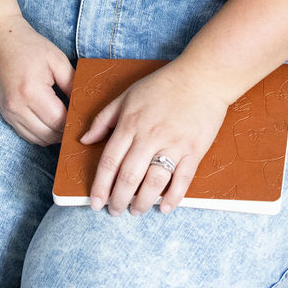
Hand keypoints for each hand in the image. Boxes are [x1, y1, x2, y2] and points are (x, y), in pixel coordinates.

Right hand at [0, 13, 74, 145]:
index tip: (85, 117)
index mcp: (31, 91)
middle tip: (79, 122)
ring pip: (37, 139)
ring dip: (54, 136)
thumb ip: (72, 83)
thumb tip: (85, 103)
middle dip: (65, 131)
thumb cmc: (29, 46)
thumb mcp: (57, 59)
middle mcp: (17, 107)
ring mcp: (8, 113)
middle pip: (48, 135)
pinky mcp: (4, 114)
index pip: (59, 120)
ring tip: (67, 123)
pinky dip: (41, 133)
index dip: (74, 122)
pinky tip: (51, 123)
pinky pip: (26, 134)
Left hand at [80, 63, 229, 215]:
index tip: (95, 202)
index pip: (109, 161)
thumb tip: (85, 140)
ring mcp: (173, 144)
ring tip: (136, 210)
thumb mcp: (127, 95)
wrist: (202, 76)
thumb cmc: (163, 85)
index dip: (100, 186)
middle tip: (115, 211)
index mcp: (130, 123)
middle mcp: (149, 136)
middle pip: (128, 177)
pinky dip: (173, 198)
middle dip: (118, 199)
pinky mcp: (194, 150)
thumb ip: (103, 118)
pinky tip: (164, 208)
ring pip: (153, 183)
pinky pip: (182, 180)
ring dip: (142, 202)